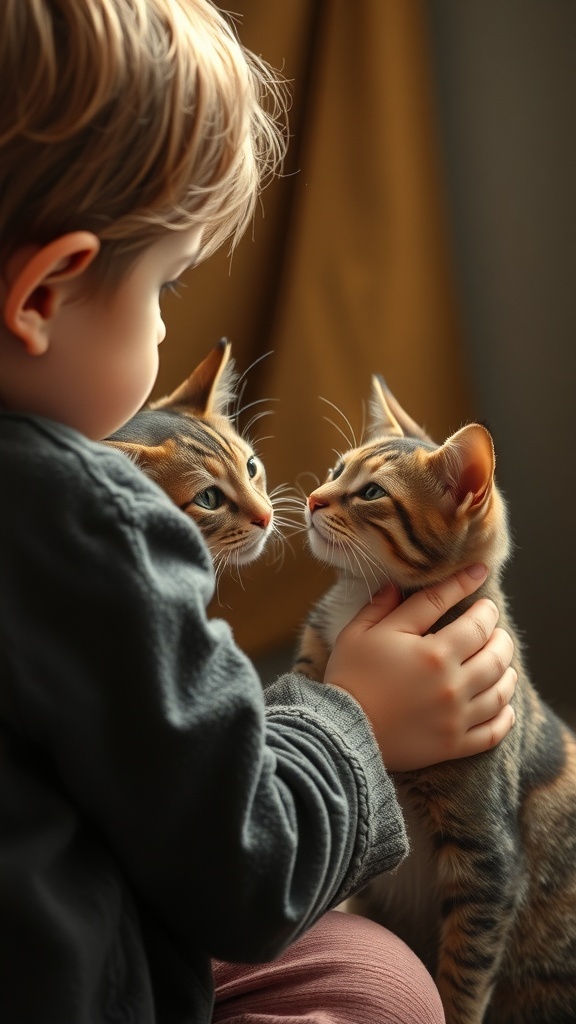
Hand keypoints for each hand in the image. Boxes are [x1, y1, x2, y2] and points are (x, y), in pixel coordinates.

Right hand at [323, 565, 516, 771]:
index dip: (477, 595)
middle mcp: (452, 684)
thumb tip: (396, 585)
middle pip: (496, 653)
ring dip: (507, 670)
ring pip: (500, 690)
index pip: (472, 619)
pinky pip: (493, 731)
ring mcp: (456, 716)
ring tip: (502, 660)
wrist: (339, 732)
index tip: (480, 575)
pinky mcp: (453, 744)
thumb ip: (383, 606)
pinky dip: (505, 715)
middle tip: (493, 626)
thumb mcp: (360, 633)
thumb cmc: (349, 678)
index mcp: (433, 653)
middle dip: (499, 634)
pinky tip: (504, 704)